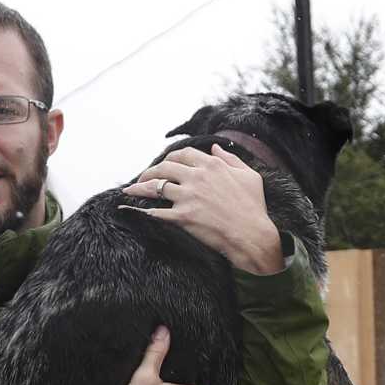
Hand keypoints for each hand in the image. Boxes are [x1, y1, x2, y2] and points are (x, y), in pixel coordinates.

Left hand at [123, 145, 282, 273]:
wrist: (253, 237)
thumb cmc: (254, 208)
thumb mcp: (250, 176)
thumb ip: (231, 159)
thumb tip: (216, 148)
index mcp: (211, 165)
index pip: (183, 154)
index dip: (171, 157)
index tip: (166, 163)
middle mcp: (197, 177)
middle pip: (164, 167)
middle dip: (151, 171)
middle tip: (143, 177)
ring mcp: (188, 197)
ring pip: (156, 187)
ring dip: (140, 188)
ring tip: (130, 190)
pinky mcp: (183, 217)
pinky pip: (157, 211)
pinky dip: (145, 211)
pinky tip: (137, 211)